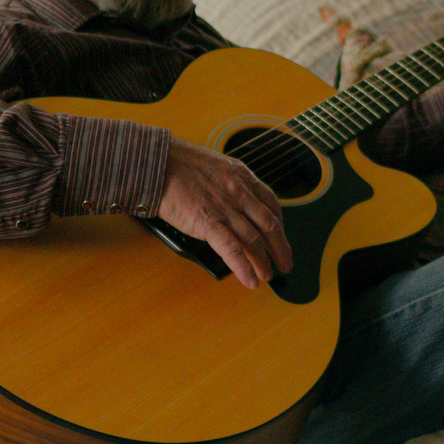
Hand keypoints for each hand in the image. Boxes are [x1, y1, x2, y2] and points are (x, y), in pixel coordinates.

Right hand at [157, 138, 292, 288]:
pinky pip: (232, 249)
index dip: (280, 224)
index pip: (271, 203)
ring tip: (268, 275)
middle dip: (280, 247)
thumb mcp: (217, 166)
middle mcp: (239, 193)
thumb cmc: (180, 163)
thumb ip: (230, 183)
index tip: (281, 236)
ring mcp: (225, 208)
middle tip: (285, 262)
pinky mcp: (208, 223)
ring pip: (254, 240)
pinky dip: (244, 268)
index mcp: (242, 177)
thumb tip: (235, 201)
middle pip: (269, 225)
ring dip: (264, 261)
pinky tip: (250, 280)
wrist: (158, 163)